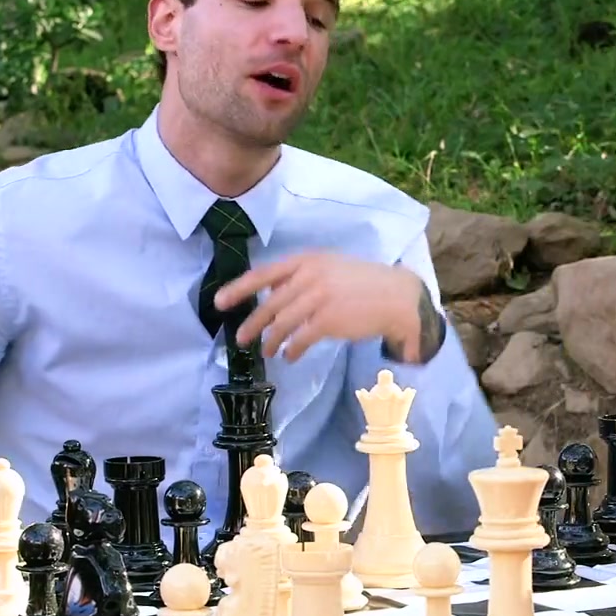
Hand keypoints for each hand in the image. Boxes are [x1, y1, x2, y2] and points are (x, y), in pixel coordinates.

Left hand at [213, 252, 431, 361]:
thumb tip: (272, 293)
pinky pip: (300, 339)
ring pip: (282, 323)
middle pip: (270, 303)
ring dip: (271, 340)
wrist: (396, 296)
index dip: (239, 288)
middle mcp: (310, 276)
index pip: (264, 274)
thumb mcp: (330, 267)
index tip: (219, 302)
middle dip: (252, 323)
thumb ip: (301, 276)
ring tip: (267, 351)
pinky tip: (290, 356)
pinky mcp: (329, 320)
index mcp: (307, 260)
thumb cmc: (362, 282)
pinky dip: (292, 349)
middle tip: (241, 339)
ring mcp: (319, 298)